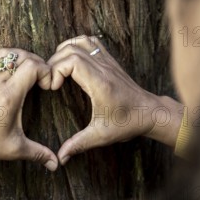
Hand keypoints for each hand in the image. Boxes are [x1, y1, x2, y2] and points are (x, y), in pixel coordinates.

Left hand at [0, 50, 58, 171]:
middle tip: (40, 76)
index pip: (32, 67)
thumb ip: (38, 153)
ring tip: (24, 67)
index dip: (45, 71)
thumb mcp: (14, 149)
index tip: (46, 85)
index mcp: (9, 96)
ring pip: (3, 53)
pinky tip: (4, 65)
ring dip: (18, 56)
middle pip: (21, 56)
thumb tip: (55, 164)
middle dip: (36, 62)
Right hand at [48, 36, 182, 164]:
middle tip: (50, 81)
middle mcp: (103, 68)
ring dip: (63, 50)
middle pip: (71, 49)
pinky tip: (71, 60)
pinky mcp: (110, 61)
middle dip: (54, 62)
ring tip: (56, 69)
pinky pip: (91, 42)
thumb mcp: (101, 136)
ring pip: (80, 41)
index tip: (52, 88)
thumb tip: (60, 158)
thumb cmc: (127, 123)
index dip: (55, 70)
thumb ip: (78, 144)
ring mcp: (107, 62)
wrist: (150, 113)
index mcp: (100, 83)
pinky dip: (77, 45)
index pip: (72, 60)